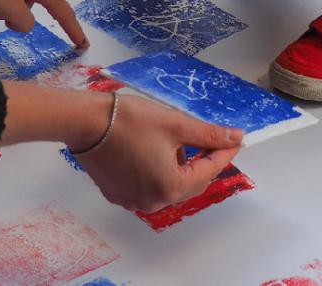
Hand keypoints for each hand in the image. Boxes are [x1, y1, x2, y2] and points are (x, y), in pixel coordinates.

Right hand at [77, 94, 243, 211]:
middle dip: (202, 161)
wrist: (86, 122)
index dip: (224, 152)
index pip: (208, 170)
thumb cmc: (129, 121)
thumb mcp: (175, 124)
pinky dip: (157, 171)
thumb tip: (235, 138)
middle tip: (210, 140)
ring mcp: (132, 200)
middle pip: (190, 183)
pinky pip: (148, 186)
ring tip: (177, 141)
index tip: (234, 140)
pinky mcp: (117, 194)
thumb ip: (208, 135)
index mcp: (170, 187)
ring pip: (169, 185)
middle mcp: (152, 201)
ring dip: (179, 166)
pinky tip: (154, 150)